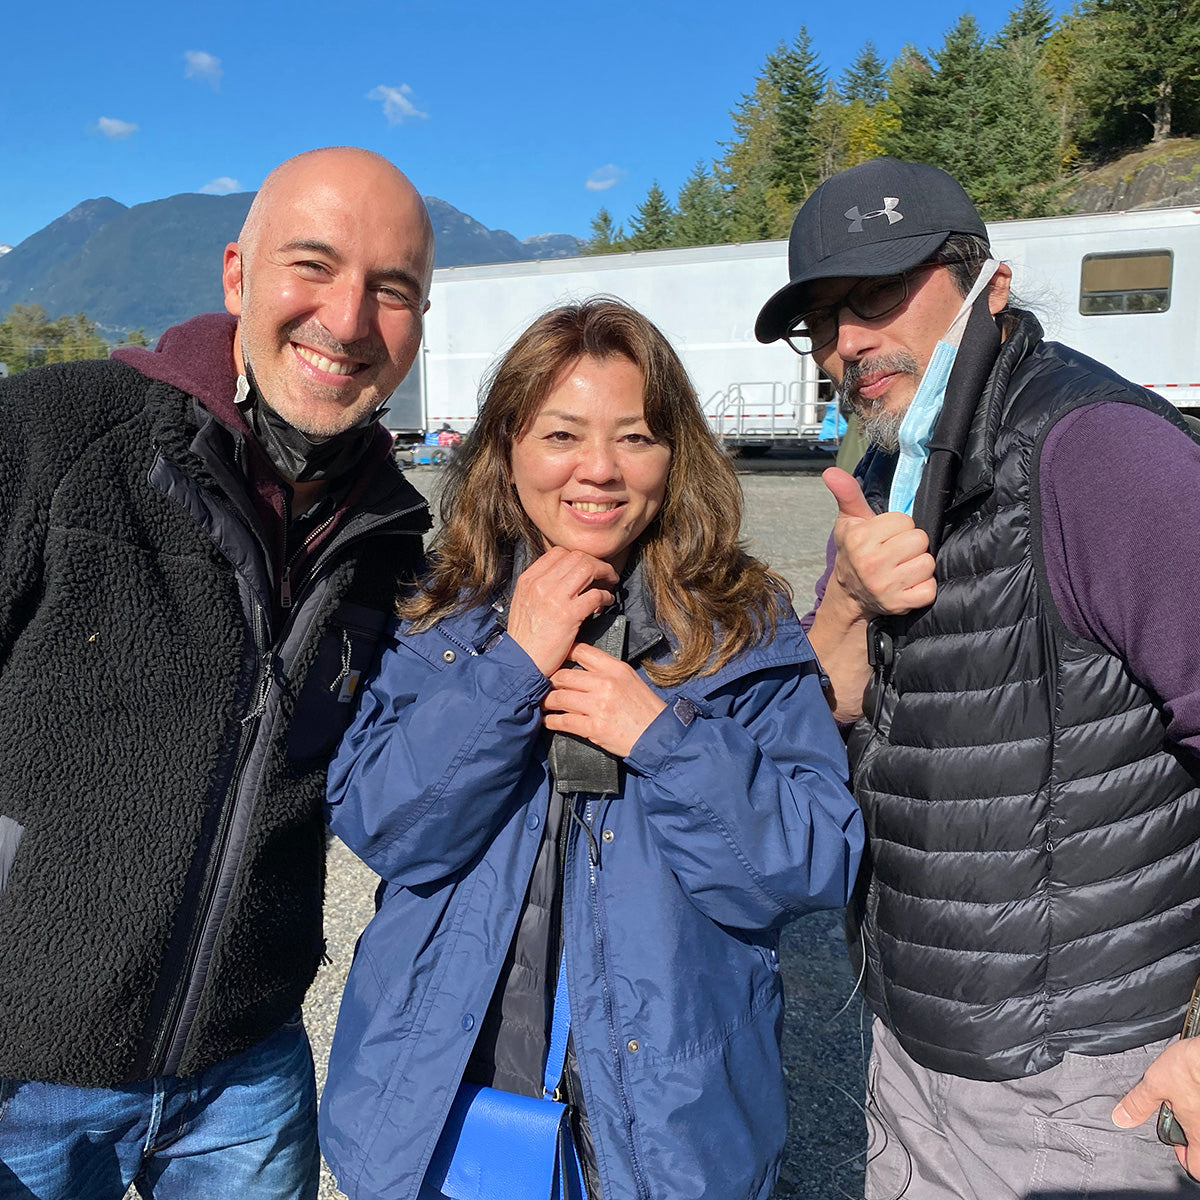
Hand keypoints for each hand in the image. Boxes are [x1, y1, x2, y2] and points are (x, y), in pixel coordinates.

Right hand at [507, 548, 618, 677]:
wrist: (520, 663)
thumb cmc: (525, 639)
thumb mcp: (524, 603)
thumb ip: (540, 587)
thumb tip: (564, 577)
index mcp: (528, 579)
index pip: (558, 553)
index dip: (578, 557)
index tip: (587, 567)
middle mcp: (540, 584)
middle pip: (577, 557)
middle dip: (596, 563)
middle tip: (605, 574)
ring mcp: (554, 598)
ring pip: (588, 569)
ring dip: (604, 574)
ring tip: (609, 584)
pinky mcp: (568, 615)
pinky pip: (595, 594)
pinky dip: (606, 596)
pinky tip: (606, 602)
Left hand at [543, 642, 665, 757]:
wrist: (658, 735)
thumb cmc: (644, 709)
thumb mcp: (630, 679)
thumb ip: (607, 671)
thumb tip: (581, 669)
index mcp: (615, 668)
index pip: (582, 651)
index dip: (564, 654)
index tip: (555, 660)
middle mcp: (605, 683)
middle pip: (564, 675)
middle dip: (550, 681)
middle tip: (544, 686)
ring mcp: (599, 706)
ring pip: (560, 698)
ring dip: (548, 702)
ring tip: (544, 704)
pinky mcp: (594, 727)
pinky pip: (564, 721)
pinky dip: (552, 721)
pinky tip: (549, 721)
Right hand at [823, 467, 936, 617]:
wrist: (849, 595)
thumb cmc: (853, 552)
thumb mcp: (849, 521)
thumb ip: (848, 494)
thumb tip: (831, 471)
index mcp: (859, 540)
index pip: (905, 520)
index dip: (899, 527)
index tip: (886, 537)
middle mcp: (871, 564)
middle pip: (919, 540)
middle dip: (911, 545)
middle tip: (896, 552)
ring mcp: (885, 587)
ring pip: (928, 563)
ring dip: (918, 566)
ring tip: (901, 568)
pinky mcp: (900, 604)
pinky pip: (930, 589)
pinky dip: (923, 588)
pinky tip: (907, 585)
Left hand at [1112, 1037, 1199, 1174]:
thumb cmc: (1189, 1067)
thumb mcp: (1155, 1084)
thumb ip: (1139, 1104)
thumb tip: (1121, 1118)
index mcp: (1198, 1133)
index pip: (1196, 1167)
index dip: (1186, 1159)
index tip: (1177, 1147)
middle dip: (1193, 1138)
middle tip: (1181, 1123)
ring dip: (1196, 1120)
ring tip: (1186, 1102)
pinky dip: (1198, 1105)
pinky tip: (1194, 1090)